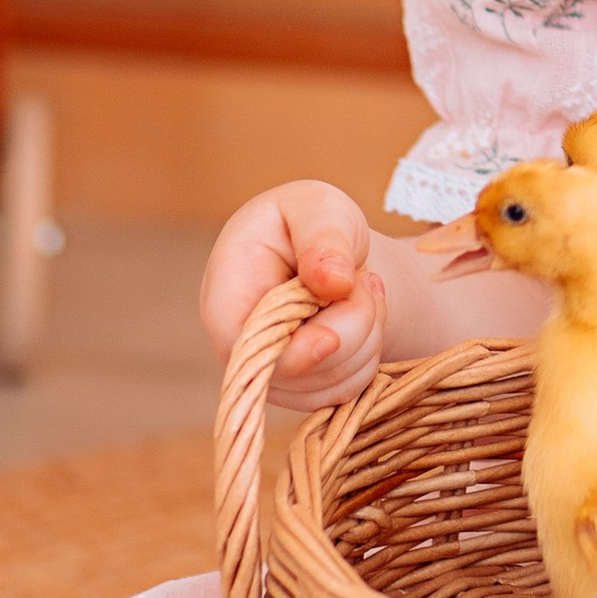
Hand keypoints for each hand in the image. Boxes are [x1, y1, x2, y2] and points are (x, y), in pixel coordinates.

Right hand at [198, 180, 385, 411]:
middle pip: (302, 371)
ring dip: (368, 335)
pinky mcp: (302, 389)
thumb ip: (323, 239)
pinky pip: (348, 390)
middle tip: (362, 279)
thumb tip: (334, 282)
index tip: (336, 322)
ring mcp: (271, 375)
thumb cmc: (311, 221)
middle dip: (352, 323)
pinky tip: (362, 315)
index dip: (297, 351)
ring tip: (360, 289)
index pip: (250, 350)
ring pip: (333, 383)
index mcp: (227, 298)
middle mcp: (242, 348)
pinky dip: (369, 353)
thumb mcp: (317, 207)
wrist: (327, 248)